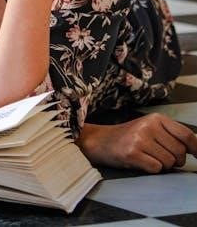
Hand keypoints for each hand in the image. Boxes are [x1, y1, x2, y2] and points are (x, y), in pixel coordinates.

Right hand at [77, 114, 196, 172]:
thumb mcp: (150, 128)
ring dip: (161, 165)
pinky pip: (156, 168)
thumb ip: (171, 134)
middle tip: (159, 155)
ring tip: (147, 157)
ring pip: (169, 162)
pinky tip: (140, 161)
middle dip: (174, 160)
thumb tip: (196, 147)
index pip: (186, 134)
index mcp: (156, 118)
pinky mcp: (132, 153)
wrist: (100, 140)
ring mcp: (140, 139)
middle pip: (179, 152)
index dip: (196, 148)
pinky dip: (151, 169)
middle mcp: (149, 126)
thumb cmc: (128, 137)